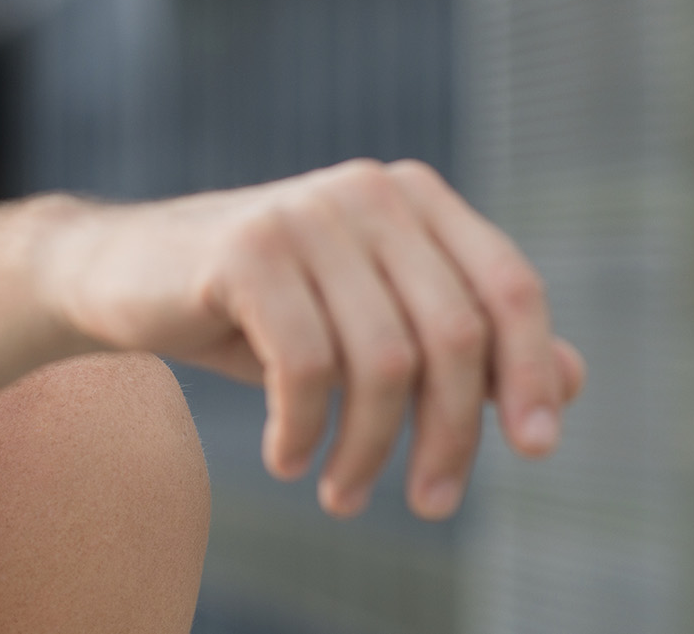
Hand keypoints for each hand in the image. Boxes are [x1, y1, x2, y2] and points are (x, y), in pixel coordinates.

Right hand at [39, 158, 585, 519]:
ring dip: (367, 450)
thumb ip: (462, 342)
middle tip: (427, 503)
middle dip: (447, 436)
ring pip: (381, 362)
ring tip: (343, 494)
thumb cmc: (255, 307)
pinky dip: (303, 431)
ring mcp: (305, 213)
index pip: (508, 285)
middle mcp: (367, 191)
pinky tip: (285, 457)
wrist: (118, 274)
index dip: (532, 371)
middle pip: (451, 334)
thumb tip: (575, 383)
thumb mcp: (365, 324)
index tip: (532, 449)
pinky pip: (306, 366)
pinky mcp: (247, 250)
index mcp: (411, 196)